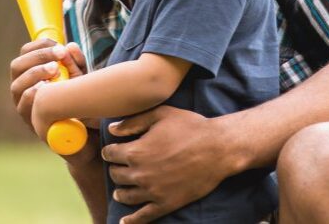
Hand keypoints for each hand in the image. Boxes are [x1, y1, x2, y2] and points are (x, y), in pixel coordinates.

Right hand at [9, 38, 86, 130]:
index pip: (26, 52)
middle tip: (58, 57)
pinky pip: (23, 105)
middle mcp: (21, 86)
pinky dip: (33, 95)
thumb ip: (76, 61)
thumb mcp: (80, 76)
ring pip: (17, 85)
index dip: (40, 45)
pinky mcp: (27, 120)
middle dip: (38, 57)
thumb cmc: (77, 97)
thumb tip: (70, 46)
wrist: (85, 130)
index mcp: (30, 71)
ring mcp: (22, 103)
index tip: (59, 46)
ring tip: (54, 71)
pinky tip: (46, 89)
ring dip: (35, 74)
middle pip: (17, 65)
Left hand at [101, 106, 231, 223]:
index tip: (113, 150)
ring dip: (120, 191)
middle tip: (121, 166)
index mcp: (136, 151)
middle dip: (115, 169)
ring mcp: (153, 191)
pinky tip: (124, 221)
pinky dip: (131, 221)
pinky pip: (143, 216)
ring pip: (125, 196)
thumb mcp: (161, 114)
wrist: (218, 148)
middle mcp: (140, 173)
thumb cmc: (190, 127)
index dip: (110, 151)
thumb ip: (133, 122)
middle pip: (116, 175)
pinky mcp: (166, 204)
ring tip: (121, 190)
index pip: (110, 154)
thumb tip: (112, 130)